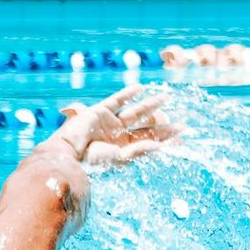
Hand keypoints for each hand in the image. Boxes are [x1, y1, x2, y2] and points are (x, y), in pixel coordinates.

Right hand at [54, 85, 177, 166]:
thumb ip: (139, 151)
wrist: (68, 152)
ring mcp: (110, 124)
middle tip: (182, 124)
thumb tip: (160, 146)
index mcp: (124, 151)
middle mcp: (119, 137)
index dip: (165, 141)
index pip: (149, 144)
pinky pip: (117, 100)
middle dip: (163, 127)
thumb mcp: (119, 158)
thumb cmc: (91, 161)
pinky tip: (140, 88)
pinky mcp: (100, 112)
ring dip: (150, 105)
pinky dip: (128, 94)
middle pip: (146, 129)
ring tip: (165, 97)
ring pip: (135, 112)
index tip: (182, 138)